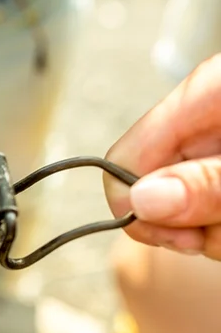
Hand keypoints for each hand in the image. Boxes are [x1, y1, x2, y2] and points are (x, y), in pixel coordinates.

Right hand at [104, 53, 220, 260]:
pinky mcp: (219, 169)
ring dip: (211, 233)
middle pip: (147, 191)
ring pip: (177, 211)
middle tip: (220, 231)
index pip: (121, 159)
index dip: (138, 205)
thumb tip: (140, 201)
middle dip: (183, 226)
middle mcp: (201, 121)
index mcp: (202, 97)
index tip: (180, 235)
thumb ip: (205, 183)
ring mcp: (212, 146)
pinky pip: (202, 212)